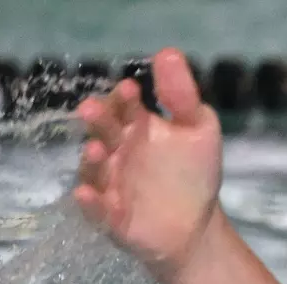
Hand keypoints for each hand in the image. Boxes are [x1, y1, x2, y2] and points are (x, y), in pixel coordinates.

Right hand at [74, 48, 223, 282]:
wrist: (197, 227)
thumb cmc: (194, 174)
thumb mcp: (199, 131)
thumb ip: (183, 97)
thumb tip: (168, 53)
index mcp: (135, 128)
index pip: (124, 107)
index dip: (125, 99)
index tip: (131, 89)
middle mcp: (116, 152)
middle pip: (103, 132)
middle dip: (99, 121)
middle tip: (93, 110)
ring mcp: (110, 184)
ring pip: (95, 169)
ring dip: (93, 159)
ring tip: (97, 149)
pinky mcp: (110, 217)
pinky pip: (96, 210)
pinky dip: (91, 203)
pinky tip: (87, 193)